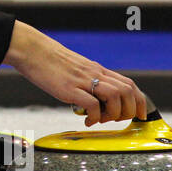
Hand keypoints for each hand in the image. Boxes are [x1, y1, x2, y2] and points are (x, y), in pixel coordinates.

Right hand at [4, 21, 148, 125]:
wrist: (32, 50)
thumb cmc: (49, 61)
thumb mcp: (75, 69)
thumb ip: (86, 81)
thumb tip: (92, 98)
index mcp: (97, 70)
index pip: (129, 84)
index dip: (139, 102)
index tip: (140, 115)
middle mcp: (94, 74)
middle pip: (127, 92)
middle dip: (129, 111)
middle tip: (115, 119)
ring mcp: (83, 81)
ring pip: (115, 97)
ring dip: (114, 114)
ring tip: (101, 119)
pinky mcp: (70, 88)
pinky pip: (92, 104)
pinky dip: (94, 116)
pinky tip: (86, 119)